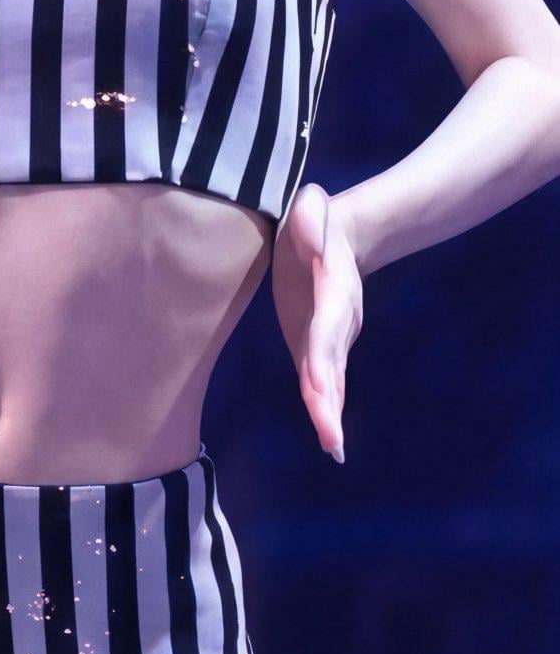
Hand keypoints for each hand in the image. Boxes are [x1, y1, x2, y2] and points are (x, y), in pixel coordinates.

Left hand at [270, 182, 362, 460]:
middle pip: (333, 363)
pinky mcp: (318, 346)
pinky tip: (330, 442)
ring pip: (331, 380)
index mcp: (334, 288)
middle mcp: (340, 320)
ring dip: (329, 414)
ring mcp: (333, 336)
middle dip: (329, 400)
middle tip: (331, 437)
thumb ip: (310, 215)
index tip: (318, 385)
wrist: (342, 237)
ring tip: (333, 449)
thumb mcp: (311, 205)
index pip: (327, 326)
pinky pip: (323, 382)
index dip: (322, 355)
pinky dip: (326, 410)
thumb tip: (314, 242)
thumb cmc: (317, 219)